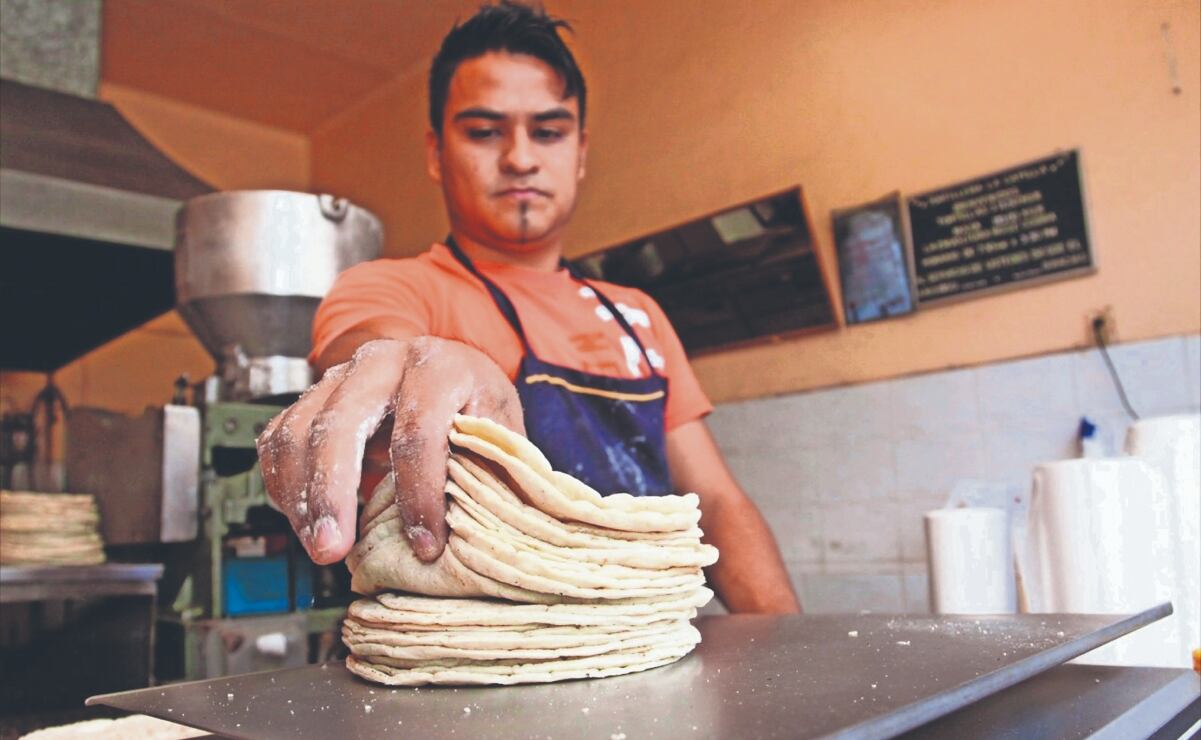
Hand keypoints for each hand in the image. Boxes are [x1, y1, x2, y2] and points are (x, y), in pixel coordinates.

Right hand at [256, 337, 523, 563]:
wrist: (446, 371)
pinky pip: (279, 439)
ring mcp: (340, 377)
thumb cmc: (474, 407)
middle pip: (341, 422)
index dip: (420, 494)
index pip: (419, 430)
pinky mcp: (312, 398)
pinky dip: (282, 485)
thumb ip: (491, 467)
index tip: (426, 546)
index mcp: (439, 366)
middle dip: (333, 492)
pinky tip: (303, 521)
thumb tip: (483, 528)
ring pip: (299, 430)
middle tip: (334, 550)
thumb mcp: (499, 428)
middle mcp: (382, 362)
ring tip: (320, 547)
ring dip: (301, 497)